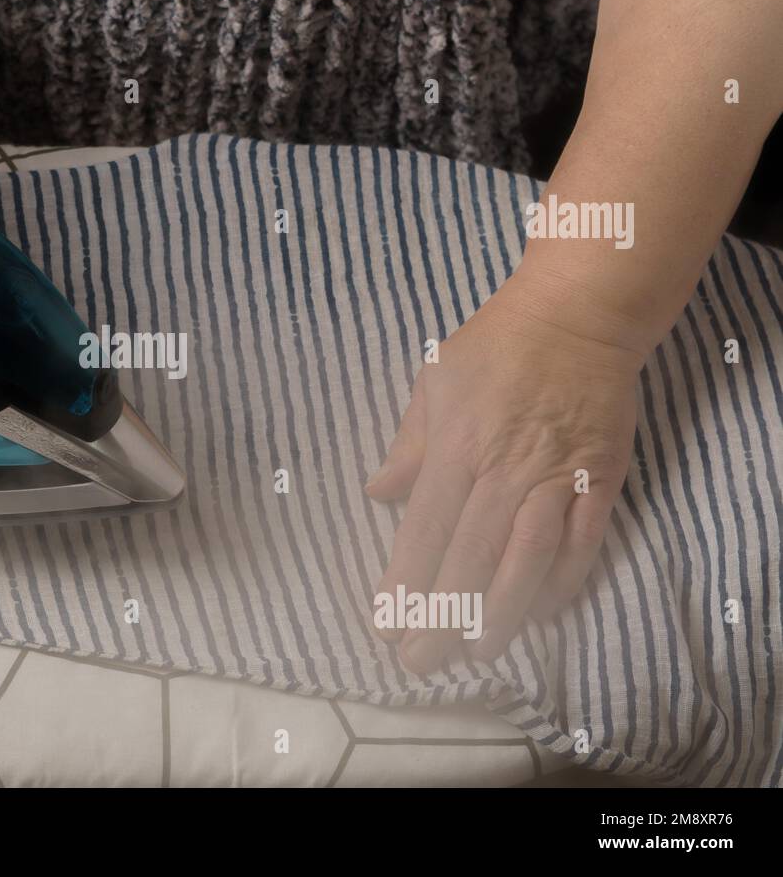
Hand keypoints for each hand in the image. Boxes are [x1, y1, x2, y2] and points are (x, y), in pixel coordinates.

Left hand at [366, 270, 643, 672]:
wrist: (580, 314)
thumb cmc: (497, 345)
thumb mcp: (434, 381)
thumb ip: (408, 446)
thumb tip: (377, 493)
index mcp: (458, 447)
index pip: (426, 530)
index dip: (406, 582)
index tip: (387, 623)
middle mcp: (506, 470)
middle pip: (471, 558)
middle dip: (444, 617)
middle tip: (420, 662)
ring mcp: (557, 477)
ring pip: (526, 560)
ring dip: (501, 612)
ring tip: (477, 652)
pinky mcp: (600, 478)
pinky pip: (582, 542)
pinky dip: (561, 582)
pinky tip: (539, 613)